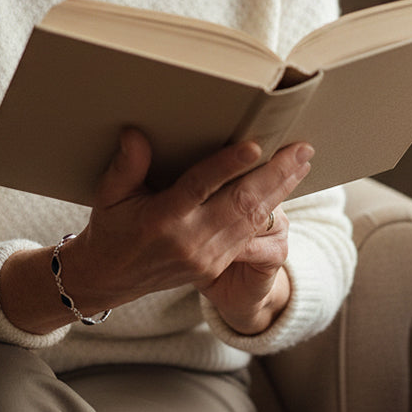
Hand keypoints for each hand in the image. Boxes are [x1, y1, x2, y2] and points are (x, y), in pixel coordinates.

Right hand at [62, 129, 312, 331]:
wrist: (109, 279)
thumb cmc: (110, 228)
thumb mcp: (109, 195)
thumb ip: (126, 165)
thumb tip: (136, 133)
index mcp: (161, 221)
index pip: (200, 188)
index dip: (228, 166)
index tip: (254, 146)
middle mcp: (190, 242)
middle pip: (241, 205)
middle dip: (275, 176)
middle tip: (301, 148)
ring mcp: (207, 258)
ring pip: (253, 220)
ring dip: (281, 190)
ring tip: (302, 162)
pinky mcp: (216, 266)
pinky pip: (250, 235)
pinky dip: (271, 210)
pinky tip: (284, 189)